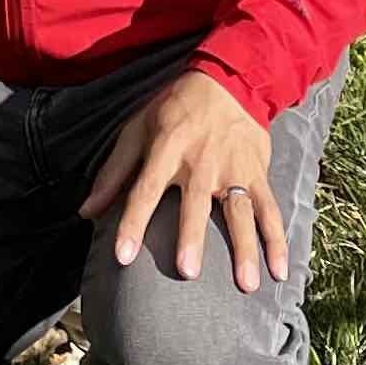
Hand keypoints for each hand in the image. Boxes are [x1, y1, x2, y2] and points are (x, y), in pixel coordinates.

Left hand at [80, 68, 284, 291]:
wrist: (229, 79)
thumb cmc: (174, 109)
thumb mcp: (138, 128)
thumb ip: (113, 171)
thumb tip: (86, 211)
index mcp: (167, 148)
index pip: (145, 189)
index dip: (132, 222)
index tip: (123, 256)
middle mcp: (202, 161)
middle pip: (195, 203)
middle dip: (192, 236)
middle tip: (188, 272)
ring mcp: (234, 168)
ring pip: (240, 211)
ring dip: (244, 248)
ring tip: (246, 285)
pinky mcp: (257, 173)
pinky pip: (270, 209)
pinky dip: (277, 239)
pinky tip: (279, 271)